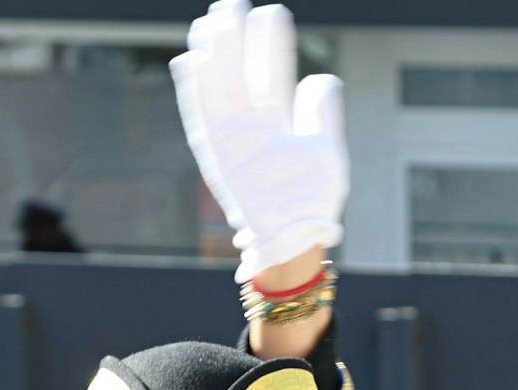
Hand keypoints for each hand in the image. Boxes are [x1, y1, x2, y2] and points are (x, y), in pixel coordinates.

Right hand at [171, 0, 346, 282]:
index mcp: (278, 122)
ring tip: (212, 21)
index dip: (269, 44)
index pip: (271, 72)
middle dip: (235, 39)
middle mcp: (252, 127)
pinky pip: (201, 118)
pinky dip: (195, 91)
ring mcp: (234, 140)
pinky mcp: (218, 157)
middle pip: (239, 73)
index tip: (271, 12)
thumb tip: (324, 77)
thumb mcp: (326, 151)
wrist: (297, 237)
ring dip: (214, 55)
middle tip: (232, 4)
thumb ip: (323, 114)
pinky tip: (191, 60)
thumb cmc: (314, 202)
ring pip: (219, 88)